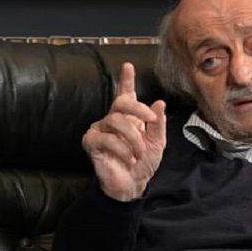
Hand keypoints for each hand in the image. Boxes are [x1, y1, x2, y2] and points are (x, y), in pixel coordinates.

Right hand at [81, 62, 166, 201]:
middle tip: (151, 121)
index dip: (127, 80)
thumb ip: (158, 124)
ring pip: (116, 121)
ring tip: (139, 153)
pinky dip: (122, 149)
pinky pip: (106, 138)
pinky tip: (129, 159)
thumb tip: (159, 103)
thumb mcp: (157, 143)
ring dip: (133, 138)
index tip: (128, 65)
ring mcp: (101, 130)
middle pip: (121, 102)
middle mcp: (113, 120)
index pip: (126, 94)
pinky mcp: (92, 143)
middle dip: (139, 109)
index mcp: (129, 117)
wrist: (133, 184)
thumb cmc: (144, 163)